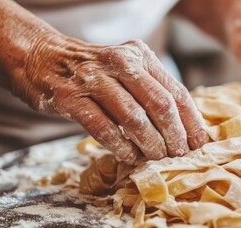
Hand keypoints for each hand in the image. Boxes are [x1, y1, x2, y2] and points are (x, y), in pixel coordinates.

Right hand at [12, 33, 208, 164]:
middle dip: (174, 136)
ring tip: (156, 158)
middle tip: (178, 155)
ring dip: (150, 144)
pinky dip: (121, 147)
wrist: (42, 58)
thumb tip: (183, 128)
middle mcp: (120, 63)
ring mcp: (93, 79)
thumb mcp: (127, 68)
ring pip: (134, 118)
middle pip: (160, 105)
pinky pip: (103, 128)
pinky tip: (129, 156)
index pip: (176, 92)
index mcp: (140, 56)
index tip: (198, 144)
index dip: (191, 122)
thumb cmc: (93, 70)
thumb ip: (152, 89)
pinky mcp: (70, 98)